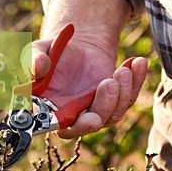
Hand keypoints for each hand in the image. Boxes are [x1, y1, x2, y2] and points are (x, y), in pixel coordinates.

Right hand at [32, 33, 146, 138]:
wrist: (76, 44)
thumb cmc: (51, 52)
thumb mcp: (38, 50)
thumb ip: (34, 59)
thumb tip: (39, 68)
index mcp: (51, 108)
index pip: (62, 126)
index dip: (76, 125)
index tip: (91, 118)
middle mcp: (74, 115)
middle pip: (92, 123)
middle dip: (104, 107)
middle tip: (109, 83)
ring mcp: (96, 108)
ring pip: (113, 113)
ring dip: (122, 91)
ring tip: (122, 69)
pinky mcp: (114, 99)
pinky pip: (128, 97)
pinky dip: (136, 81)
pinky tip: (137, 63)